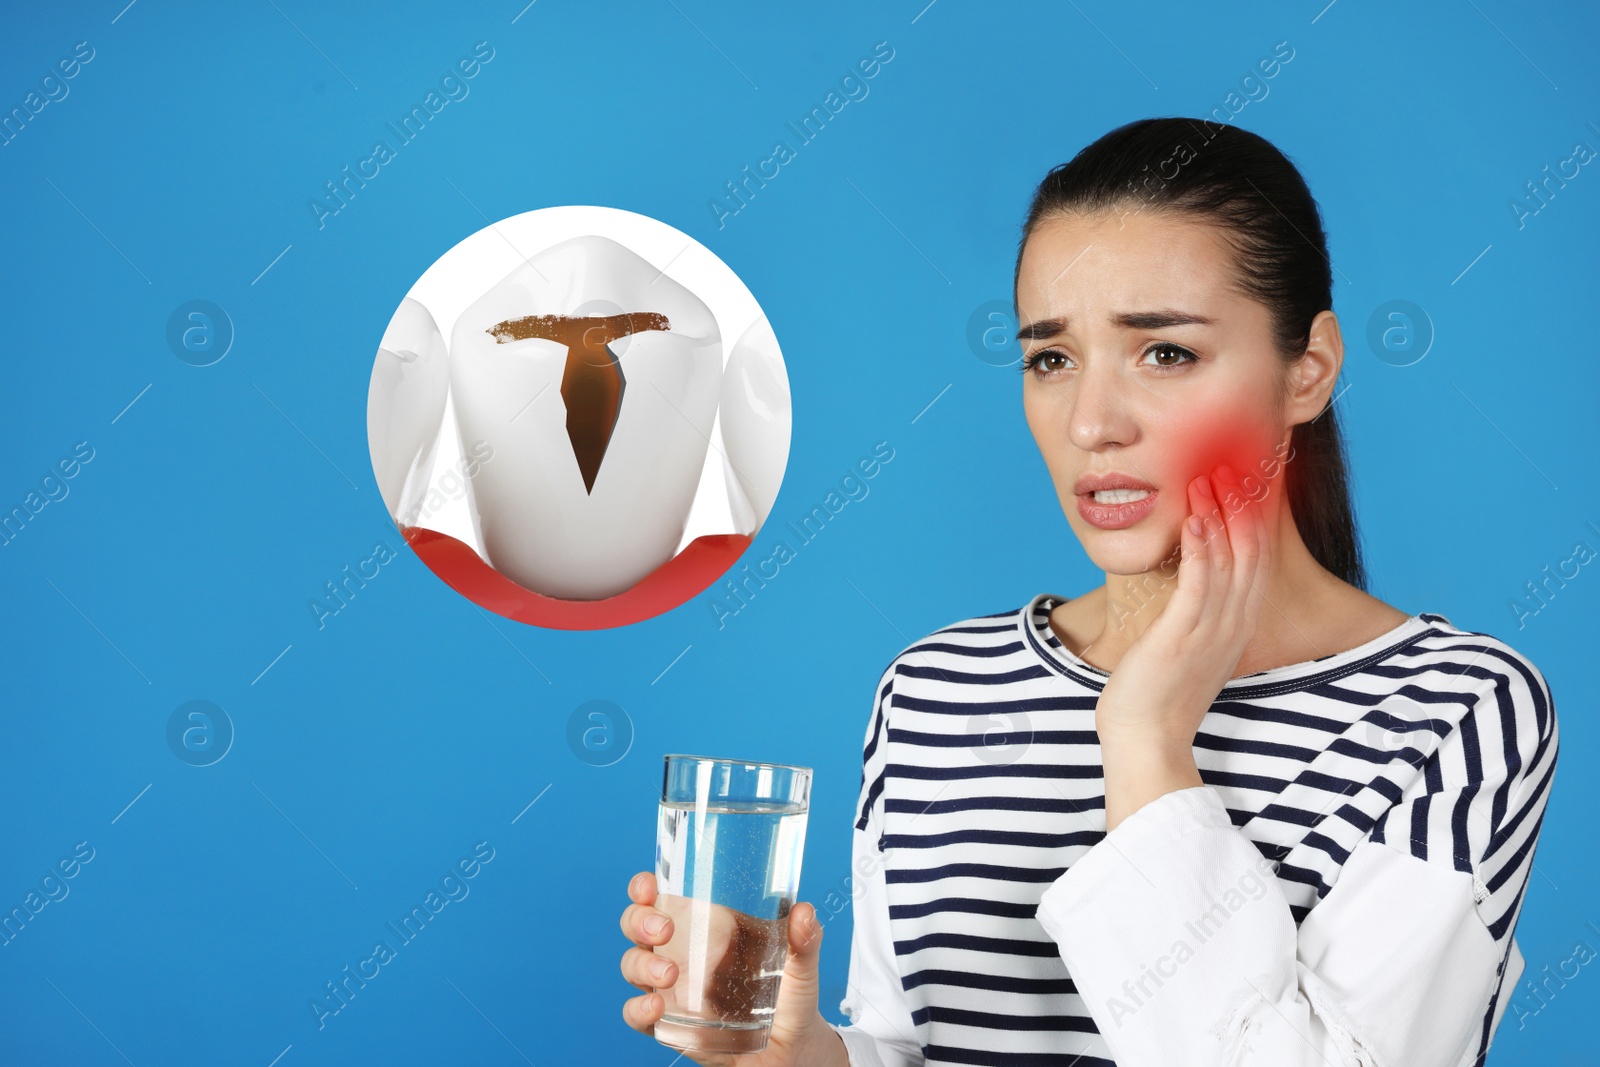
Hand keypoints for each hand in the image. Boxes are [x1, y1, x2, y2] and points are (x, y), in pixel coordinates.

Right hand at [618, 871, 844, 1066]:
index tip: (651, 886)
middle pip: (637, 925)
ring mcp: (671, 988)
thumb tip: (805, 912)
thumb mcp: (800, 964)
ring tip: (669, 975)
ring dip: (641, 965)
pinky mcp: (670, 1024)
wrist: (789, 1050)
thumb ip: (805, 939)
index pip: (663, 896)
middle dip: (639, 920)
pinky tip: (656, 1006)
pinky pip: (637, 1014)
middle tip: (664, 930)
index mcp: (706, 926)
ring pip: (633, 965)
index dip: (645, 887)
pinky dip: (638, 1009)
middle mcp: (681, 952)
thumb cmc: (789, 997)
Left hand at [1094, 465, 1272, 825]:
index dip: (1253, 518)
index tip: (1244, 479)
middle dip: (1242, 506)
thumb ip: (1192, 609)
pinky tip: (1194, 520)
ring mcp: (1212, 631)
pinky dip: (1200, 550)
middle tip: (1233, 462)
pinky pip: (1200, 586)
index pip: (1256, 560)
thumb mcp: (1184, 642)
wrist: (1144, 738)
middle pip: (1252, 553)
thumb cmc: (1156, 689)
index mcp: (1236, 624)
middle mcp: (1233, 625)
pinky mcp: (1184, 638)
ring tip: (1208, 476)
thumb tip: (1185, 576)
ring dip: (1219, 516)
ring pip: (1228, 562)